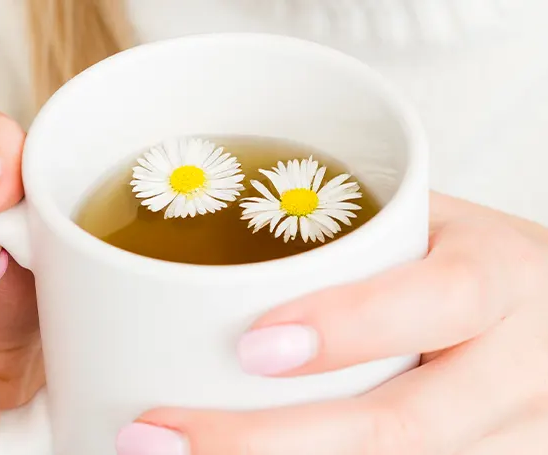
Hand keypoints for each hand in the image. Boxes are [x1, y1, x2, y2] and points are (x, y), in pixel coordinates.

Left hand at [117, 192, 547, 454]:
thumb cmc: (480, 263)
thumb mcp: (439, 225)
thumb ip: (352, 235)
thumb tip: (214, 248)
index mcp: (501, 278)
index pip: (439, 300)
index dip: (349, 326)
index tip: (250, 347)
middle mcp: (516, 370)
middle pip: (401, 428)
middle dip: (268, 443)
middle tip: (158, 436)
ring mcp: (512, 438)